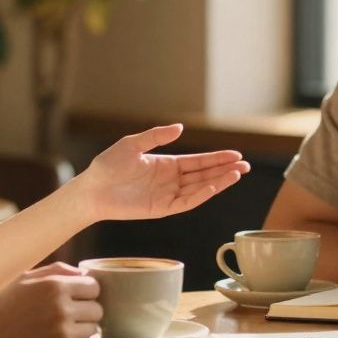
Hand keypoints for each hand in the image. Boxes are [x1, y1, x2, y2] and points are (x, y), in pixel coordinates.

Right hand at [0, 263, 101, 337]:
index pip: (94, 287)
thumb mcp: (26, 277)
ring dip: (81, 327)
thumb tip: (85, 273)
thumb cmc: (4, 304)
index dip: (85, 290)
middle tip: (68, 312)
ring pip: (93, 329)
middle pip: (97, 309)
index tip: (75, 295)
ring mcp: (62, 333)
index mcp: (56, 286)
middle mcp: (62, 309)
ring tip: (60, 326)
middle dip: (86, 310)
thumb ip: (58, 270)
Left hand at [75, 124, 249, 220]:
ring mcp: (167, 196)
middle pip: (204, 175)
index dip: (217, 158)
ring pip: (199, 189)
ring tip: (237, 174)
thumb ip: (156, 136)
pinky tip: (214, 186)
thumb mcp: (133, 144)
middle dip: (225, 170)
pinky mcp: (161, 209)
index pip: (198, 162)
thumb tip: (181, 128)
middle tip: (246, 165)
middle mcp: (170, 181)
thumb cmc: (107, 166)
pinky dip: (201, 195)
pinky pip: (186, 202)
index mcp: (166, 165)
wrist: (92, 189)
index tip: (236, 155)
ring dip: (218, 182)